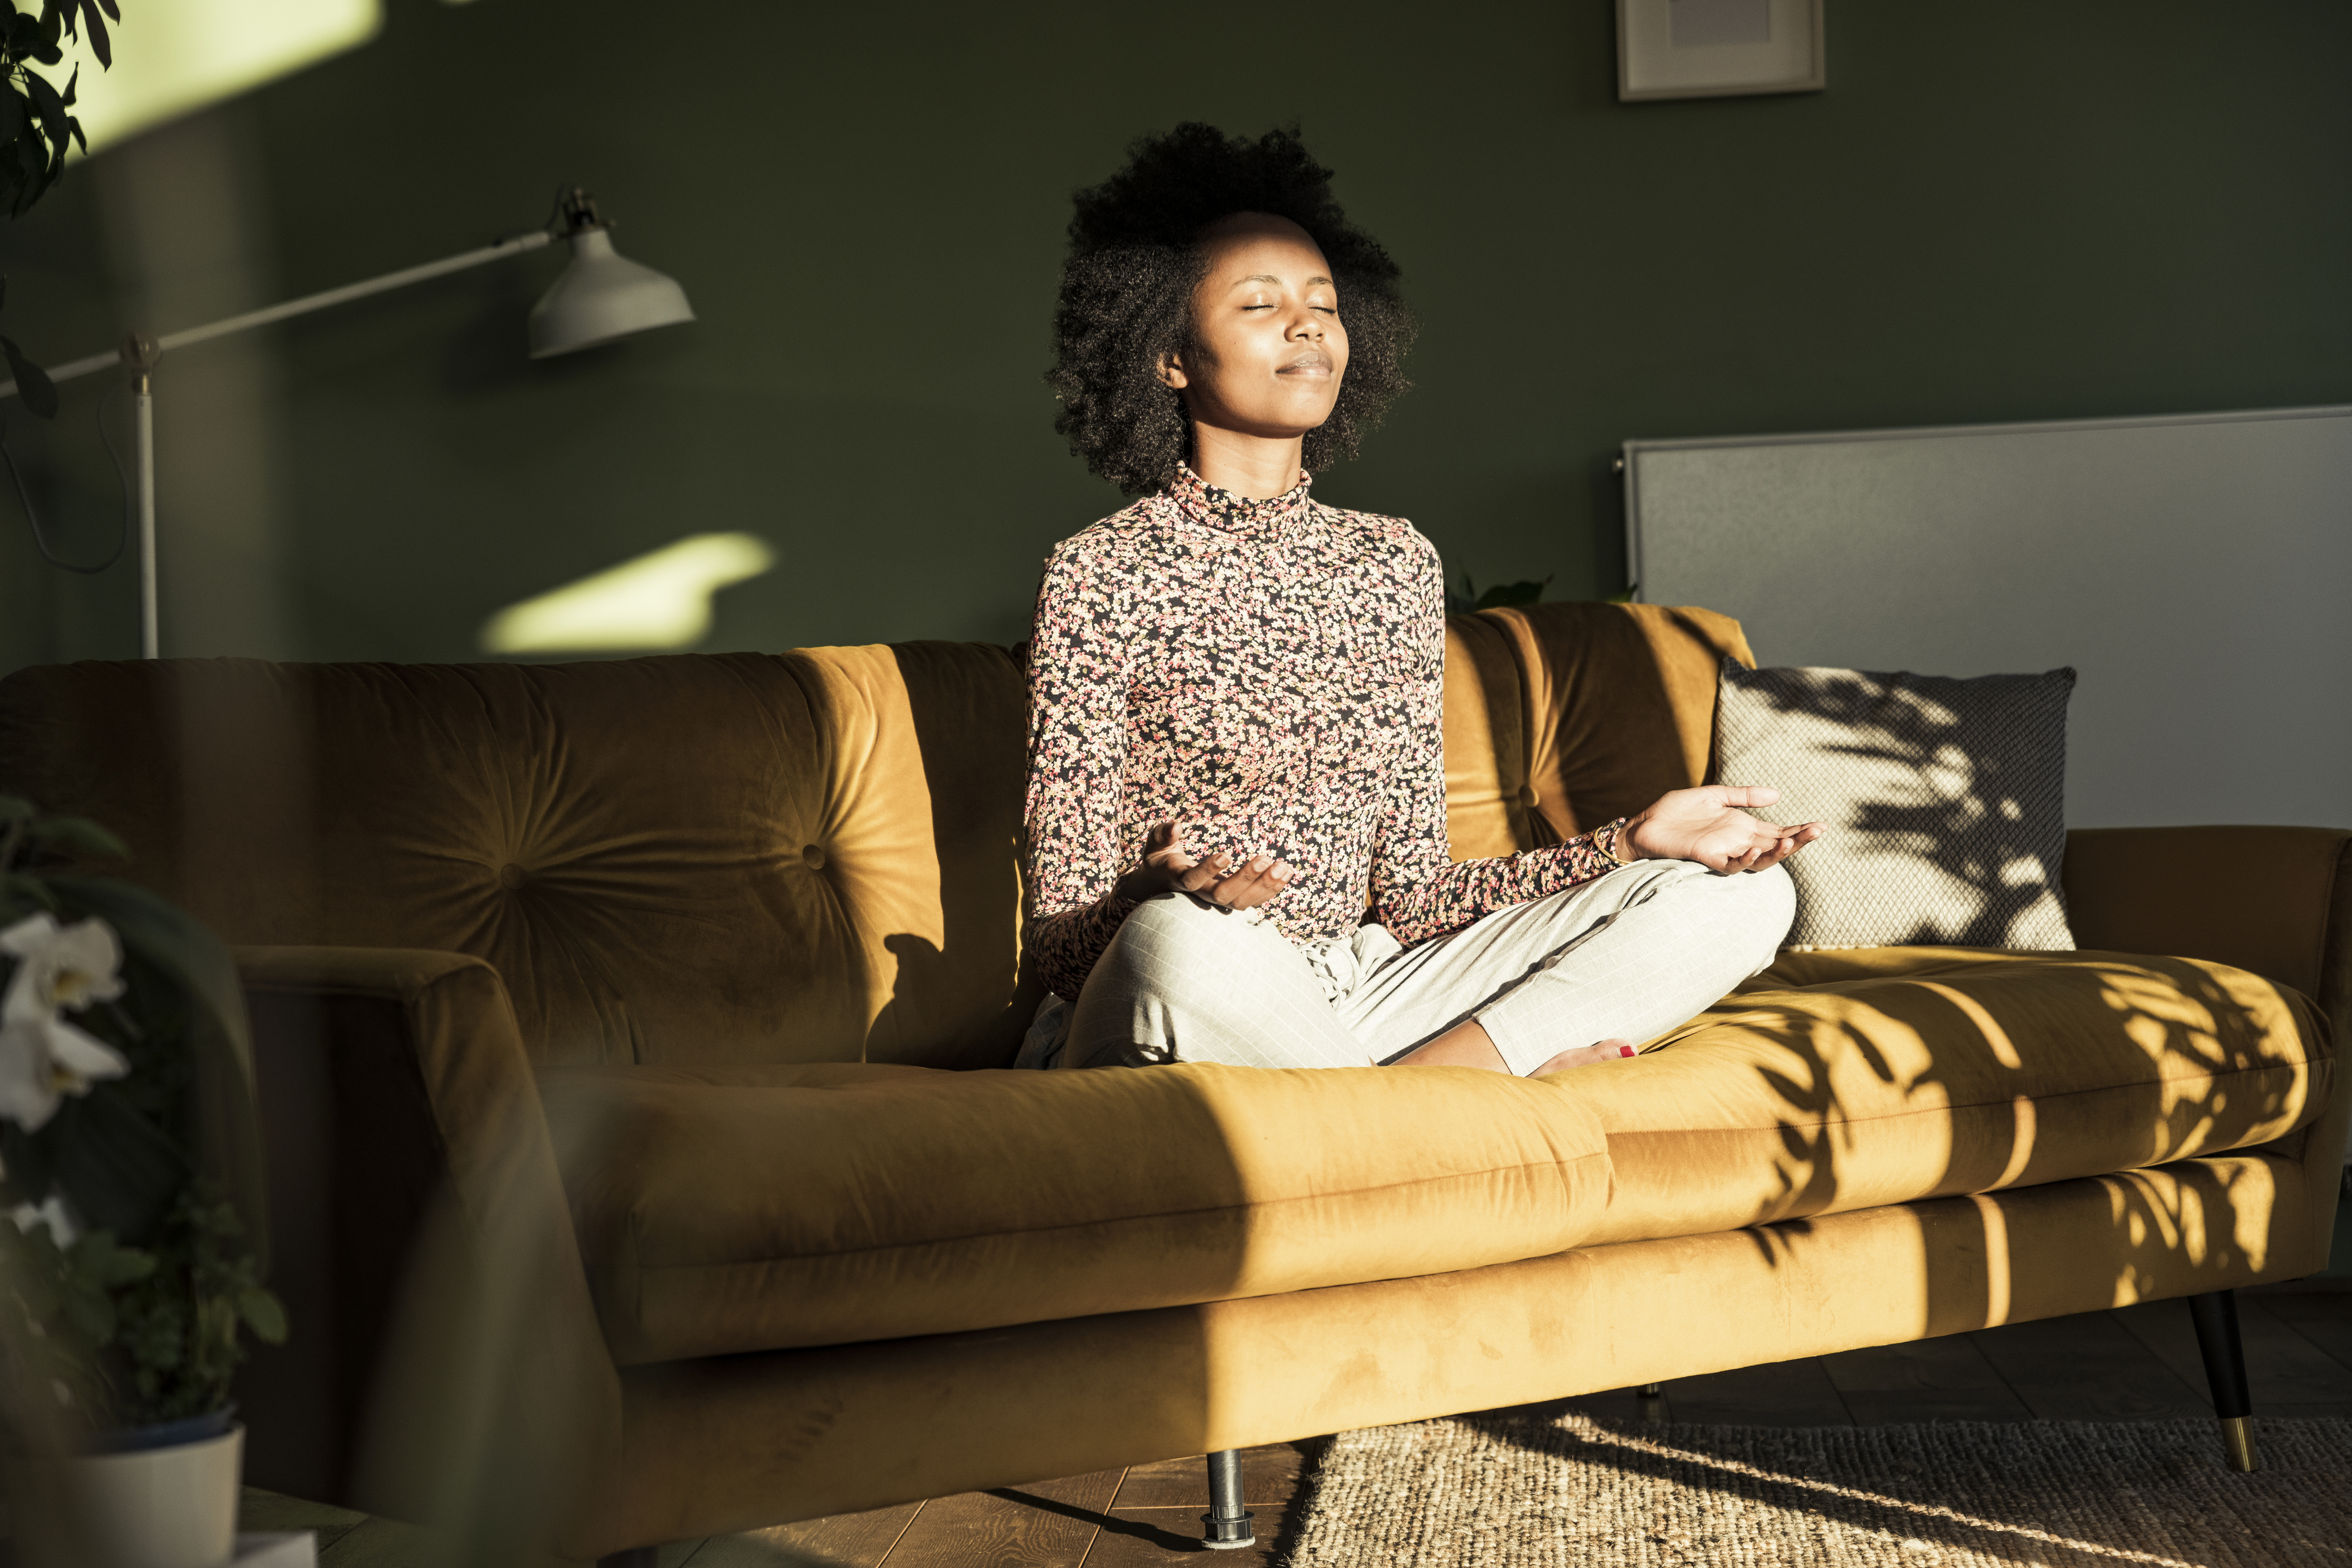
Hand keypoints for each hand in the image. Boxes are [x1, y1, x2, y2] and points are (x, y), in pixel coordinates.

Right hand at [1113, 820, 1294, 910]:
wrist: (1163, 886)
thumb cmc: (1161, 859)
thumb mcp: (1156, 844)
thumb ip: (1163, 834)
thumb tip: (1176, 826)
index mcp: (1179, 878)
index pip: (1192, 880)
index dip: (1208, 870)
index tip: (1226, 855)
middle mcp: (1200, 894)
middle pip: (1223, 896)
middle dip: (1246, 879)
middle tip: (1266, 858)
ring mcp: (1217, 900)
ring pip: (1242, 903)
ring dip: (1265, 887)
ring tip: (1283, 867)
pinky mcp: (1231, 900)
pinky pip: (1253, 901)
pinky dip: (1272, 889)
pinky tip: (1288, 872)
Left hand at [1619, 785, 1823, 873]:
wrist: (1646, 823)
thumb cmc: (1677, 811)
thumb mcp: (1715, 796)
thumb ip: (1744, 796)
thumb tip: (1778, 794)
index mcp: (1743, 827)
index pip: (1778, 831)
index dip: (1799, 830)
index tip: (1822, 825)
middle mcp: (1738, 842)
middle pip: (1776, 846)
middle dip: (1799, 840)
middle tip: (1819, 830)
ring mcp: (1725, 852)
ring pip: (1760, 860)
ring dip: (1777, 853)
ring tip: (1793, 841)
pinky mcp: (1708, 858)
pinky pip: (1731, 865)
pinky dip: (1745, 859)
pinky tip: (1755, 850)